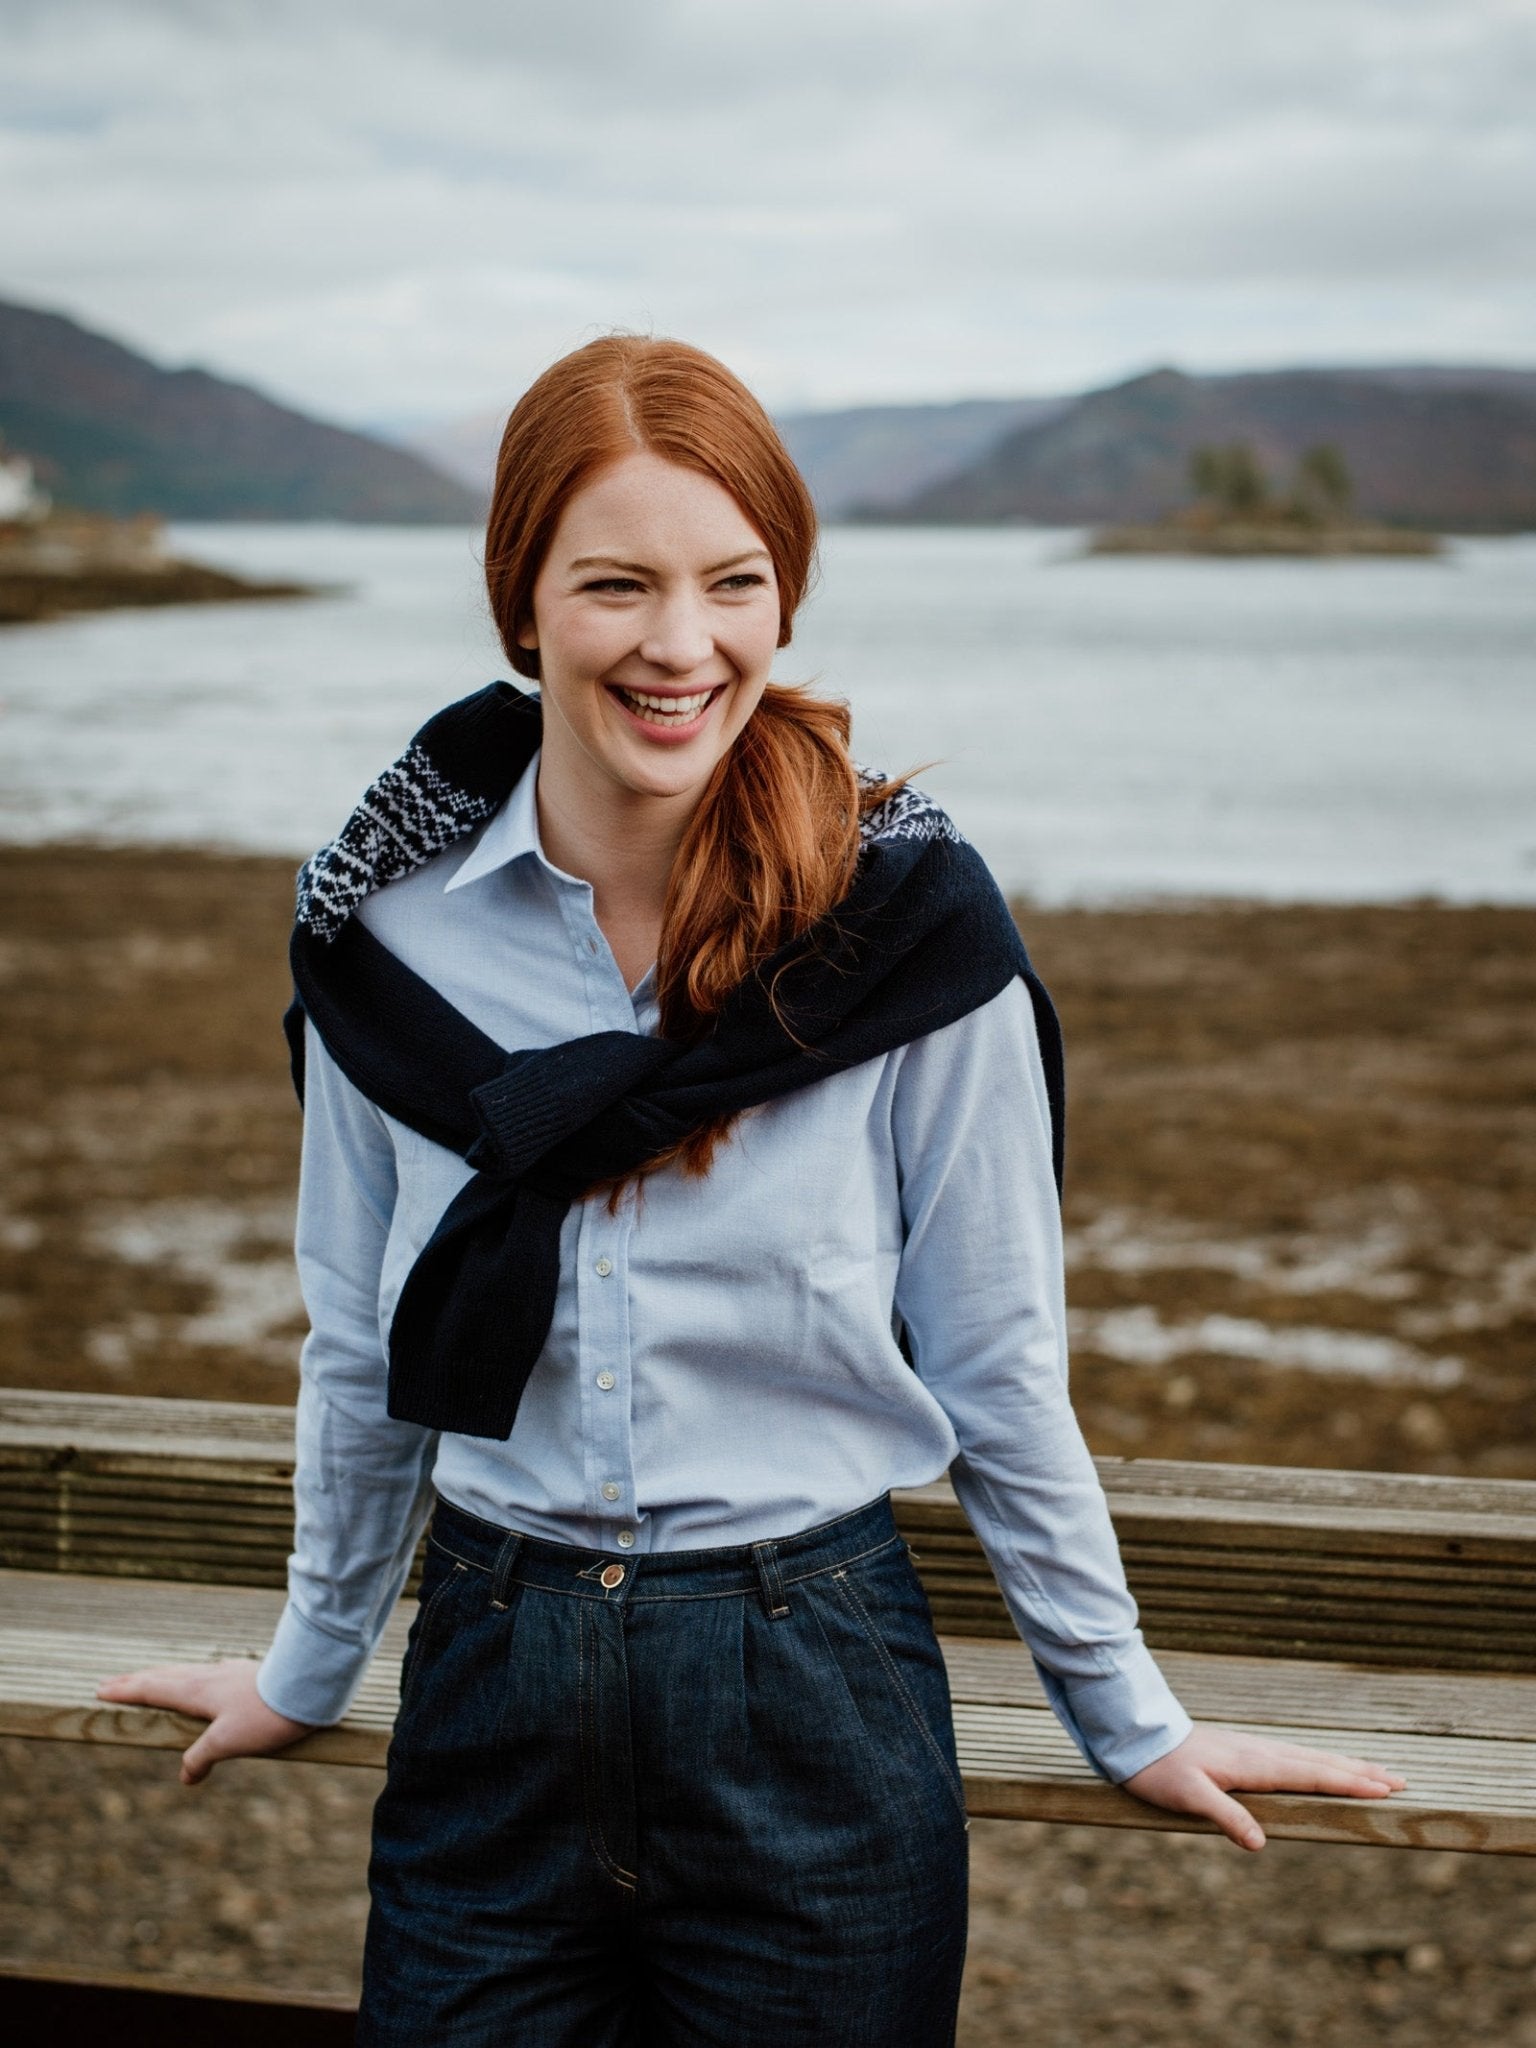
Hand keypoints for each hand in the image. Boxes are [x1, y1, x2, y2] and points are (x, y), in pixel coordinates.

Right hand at [95, 1658, 314, 1785]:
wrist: (308, 1686)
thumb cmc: (266, 1714)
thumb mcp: (228, 1742)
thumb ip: (201, 1757)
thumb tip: (186, 1776)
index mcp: (197, 1691)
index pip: (153, 1689)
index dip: (126, 1691)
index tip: (102, 1689)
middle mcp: (209, 1676)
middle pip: (164, 1676)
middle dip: (137, 1680)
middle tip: (113, 1682)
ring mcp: (228, 1672)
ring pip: (185, 1672)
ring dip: (162, 1676)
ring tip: (151, 1680)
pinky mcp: (246, 1674)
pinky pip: (206, 1674)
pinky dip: (189, 1678)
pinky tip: (201, 1681)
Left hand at [1122, 1723, 1406, 1851]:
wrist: (1136, 1737)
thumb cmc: (1161, 1770)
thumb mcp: (1188, 1797)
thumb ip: (1225, 1817)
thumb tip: (1260, 1845)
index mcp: (1255, 1765)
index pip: (1311, 1775)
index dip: (1348, 1783)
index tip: (1385, 1788)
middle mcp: (1261, 1753)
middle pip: (1321, 1763)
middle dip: (1361, 1772)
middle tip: (1400, 1780)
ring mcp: (1254, 1750)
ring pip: (1310, 1758)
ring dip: (1345, 1765)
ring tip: (1376, 1773)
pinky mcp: (1244, 1753)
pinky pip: (1294, 1757)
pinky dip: (1320, 1762)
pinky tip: (1323, 1767)